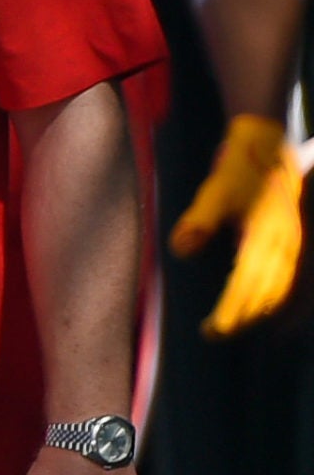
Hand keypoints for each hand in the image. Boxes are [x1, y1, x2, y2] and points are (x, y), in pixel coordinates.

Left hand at [170, 117, 303, 337]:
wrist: (266, 139)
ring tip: (237, 327)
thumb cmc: (238, 165)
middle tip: (216, 335)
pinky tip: (267, 309)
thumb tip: (180, 253)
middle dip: (243, 318)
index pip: (246, 285)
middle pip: (266, 294)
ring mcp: (293, 242)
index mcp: (265, 236)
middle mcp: (285, 244)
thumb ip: (198, 222)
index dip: (230, 311)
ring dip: (260, 311)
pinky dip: (280, 298)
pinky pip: (291, 277)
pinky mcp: (293, 237)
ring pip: (282, 288)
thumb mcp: (214, 191)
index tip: (212, 331)